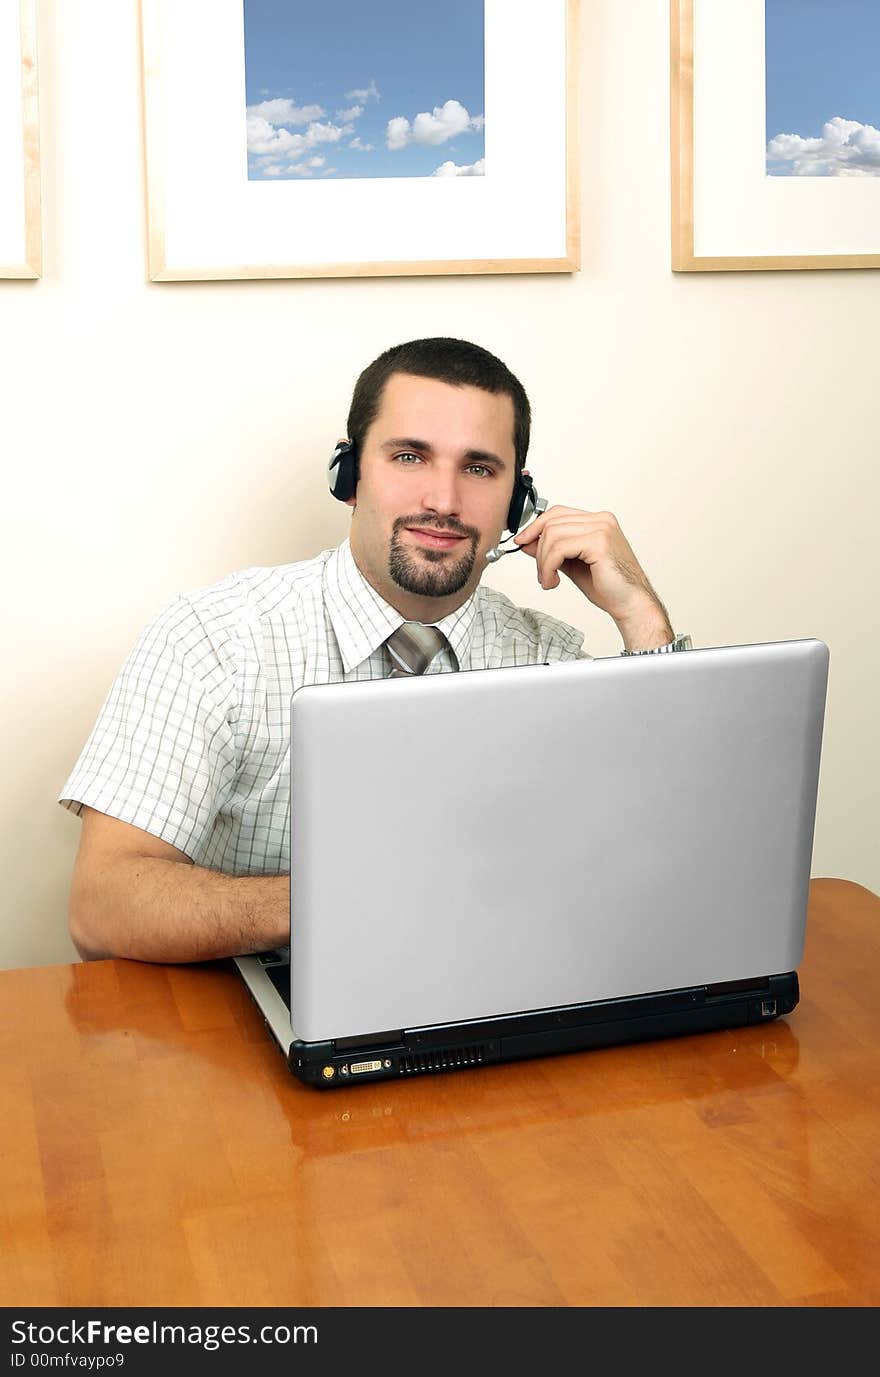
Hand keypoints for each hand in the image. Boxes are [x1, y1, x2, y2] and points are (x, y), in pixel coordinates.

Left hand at [512, 504, 669, 630]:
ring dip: (543, 562)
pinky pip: (559, 549)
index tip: (522, 542)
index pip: (557, 513)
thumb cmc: (608, 586)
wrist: (630, 603)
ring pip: (552, 535)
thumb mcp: (571, 564)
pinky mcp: (599, 542)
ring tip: (548, 580)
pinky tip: (553, 581)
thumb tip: (527, 542)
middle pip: (552, 522)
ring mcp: (601, 528)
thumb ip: (552, 551)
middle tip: (541, 574)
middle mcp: (601, 520)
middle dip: (538, 550)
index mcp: (597, 521)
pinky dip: (549, 566)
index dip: (535, 527)